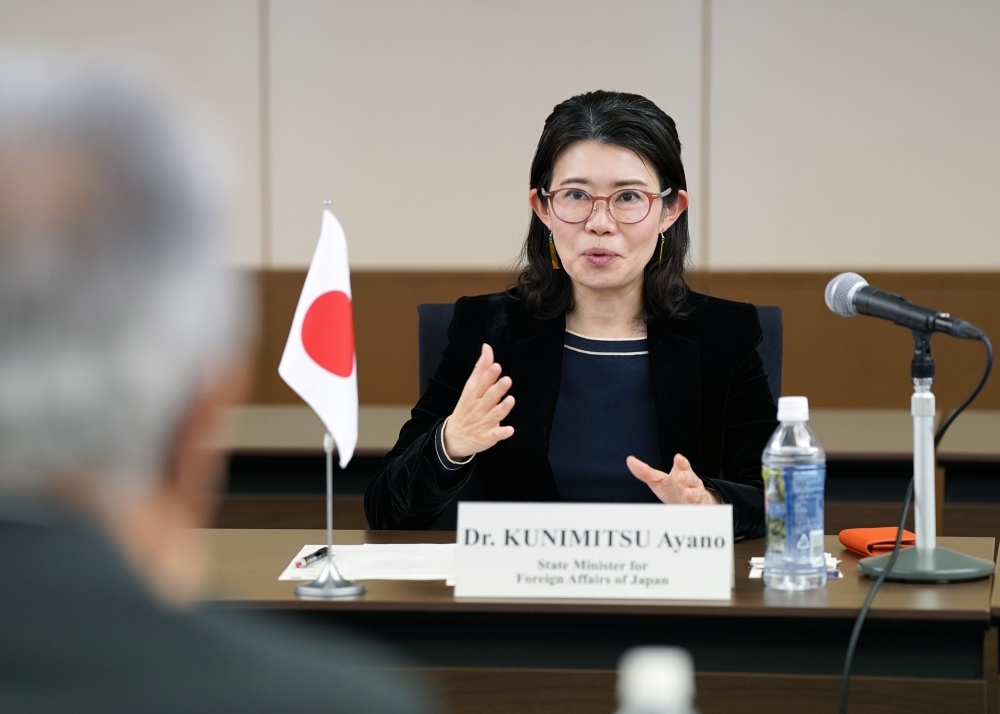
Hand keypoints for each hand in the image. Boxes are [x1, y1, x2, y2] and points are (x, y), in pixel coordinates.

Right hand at [442, 343, 514, 459]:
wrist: (454, 436)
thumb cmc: (466, 408)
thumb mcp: (470, 387)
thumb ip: (481, 368)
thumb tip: (487, 348)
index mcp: (473, 394)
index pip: (481, 383)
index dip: (489, 375)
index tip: (496, 366)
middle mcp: (478, 408)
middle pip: (488, 397)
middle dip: (497, 389)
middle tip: (507, 380)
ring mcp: (483, 423)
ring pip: (494, 415)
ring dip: (502, 408)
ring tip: (510, 400)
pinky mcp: (487, 437)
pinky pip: (495, 435)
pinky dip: (502, 433)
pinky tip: (509, 430)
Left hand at [626, 453, 720, 504]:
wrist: (688, 506)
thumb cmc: (672, 490)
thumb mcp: (658, 481)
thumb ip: (645, 472)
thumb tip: (629, 460)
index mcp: (681, 474)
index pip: (682, 466)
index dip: (681, 463)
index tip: (678, 458)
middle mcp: (691, 484)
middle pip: (691, 478)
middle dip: (687, 477)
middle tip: (680, 476)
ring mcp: (697, 496)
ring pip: (697, 493)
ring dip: (693, 493)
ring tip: (687, 493)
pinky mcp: (700, 508)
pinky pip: (701, 508)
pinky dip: (699, 508)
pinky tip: (696, 508)